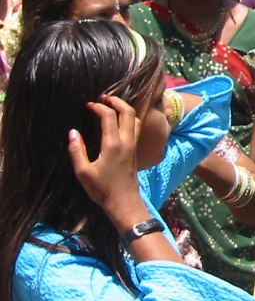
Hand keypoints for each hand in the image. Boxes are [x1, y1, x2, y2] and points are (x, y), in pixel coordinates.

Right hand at [67, 96, 144, 217]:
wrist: (124, 202)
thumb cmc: (102, 189)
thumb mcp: (83, 172)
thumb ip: (77, 151)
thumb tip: (72, 132)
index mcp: (113, 144)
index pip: (109, 116)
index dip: (98, 106)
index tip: (88, 105)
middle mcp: (127, 141)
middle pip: (128, 111)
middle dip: (116, 101)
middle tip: (103, 98)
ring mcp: (134, 145)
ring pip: (135, 118)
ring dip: (125, 108)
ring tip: (111, 105)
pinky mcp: (136, 149)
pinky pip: (136, 127)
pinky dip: (129, 117)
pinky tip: (119, 120)